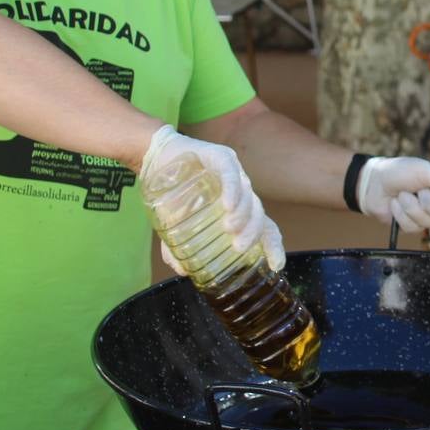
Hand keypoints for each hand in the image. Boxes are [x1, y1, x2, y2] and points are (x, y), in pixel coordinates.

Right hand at [139, 124, 285, 271]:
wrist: (153, 158)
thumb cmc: (170, 193)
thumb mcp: (174, 227)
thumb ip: (178, 249)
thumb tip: (183, 272)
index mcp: (238, 209)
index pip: (264, 228)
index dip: (272, 246)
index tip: (276, 266)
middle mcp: (241, 191)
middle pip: (259, 215)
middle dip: (253, 233)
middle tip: (238, 247)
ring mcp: (233, 173)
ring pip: (248, 195)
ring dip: (243, 214)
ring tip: (230, 228)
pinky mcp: (220, 156)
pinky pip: (231, 173)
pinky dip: (231, 190)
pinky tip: (227, 205)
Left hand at [357, 157, 429, 232]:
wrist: (372, 183)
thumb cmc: (399, 171)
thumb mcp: (422, 170)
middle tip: (419, 191)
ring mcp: (426, 217)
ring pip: (428, 223)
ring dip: (410, 206)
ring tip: (402, 194)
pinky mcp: (411, 226)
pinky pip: (412, 227)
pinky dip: (400, 214)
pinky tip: (395, 204)